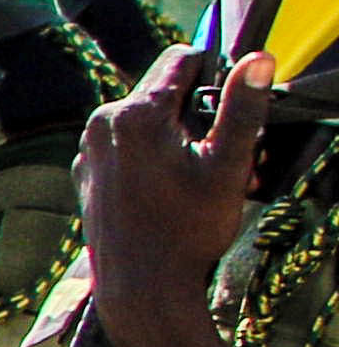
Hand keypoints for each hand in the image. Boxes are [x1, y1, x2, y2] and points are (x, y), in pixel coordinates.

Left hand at [81, 43, 269, 346]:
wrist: (142, 288)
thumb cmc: (187, 230)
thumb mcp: (227, 166)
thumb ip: (242, 108)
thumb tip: (260, 58)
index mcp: (134, 113)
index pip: (181, 58)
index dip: (215, 73)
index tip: (229, 108)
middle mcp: (101, 123)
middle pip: (164, 92)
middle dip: (199, 113)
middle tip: (224, 154)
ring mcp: (88, 150)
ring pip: (146, 121)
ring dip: (178, 137)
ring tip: (202, 177)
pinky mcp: (86, 173)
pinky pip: (126, 148)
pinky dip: (152, 157)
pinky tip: (173, 189)